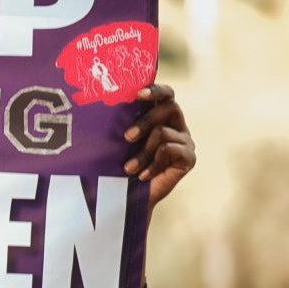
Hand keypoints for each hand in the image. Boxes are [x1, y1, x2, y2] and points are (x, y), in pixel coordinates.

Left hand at [122, 83, 194, 206]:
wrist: (129, 198)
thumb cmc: (119, 165)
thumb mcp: (116, 143)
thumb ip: (117, 125)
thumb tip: (99, 108)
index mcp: (160, 115)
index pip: (165, 93)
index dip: (155, 89)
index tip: (138, 94)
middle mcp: (176, 124)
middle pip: (168, 107)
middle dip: (145, 121)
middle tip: (127, 137)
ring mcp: (185, 140)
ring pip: (163, 133)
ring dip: (142, 153)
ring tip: (128, 168)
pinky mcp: (189, 157)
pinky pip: (169, 151)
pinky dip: (152, 164)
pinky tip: (143, 175)